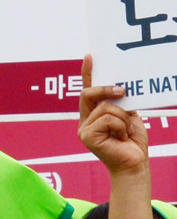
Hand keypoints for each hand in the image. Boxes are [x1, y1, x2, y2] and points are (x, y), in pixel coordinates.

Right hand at [78, 54, 148, 177]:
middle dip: (107, 89)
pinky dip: (120, 126)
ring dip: (123, 117)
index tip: (90, 56)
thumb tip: (120, 89)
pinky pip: (107, 119)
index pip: (89, 91)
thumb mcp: (128, 116)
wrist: (134, 162)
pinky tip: (121, 137)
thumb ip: (120, 104)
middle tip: (123, 91)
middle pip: (89, 94)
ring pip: (105, 108)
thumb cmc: (132, 141)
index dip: (88, 73)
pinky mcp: (87, 136)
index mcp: (94, 115)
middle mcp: (85, 121)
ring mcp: (84, 129)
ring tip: (126, 132)